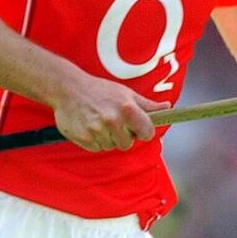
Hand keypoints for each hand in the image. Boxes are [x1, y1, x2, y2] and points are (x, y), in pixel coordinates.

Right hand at [52, 74, 170, 151]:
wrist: (68, 88)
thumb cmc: (100, 90)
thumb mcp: (125, 93)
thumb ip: (147, 105)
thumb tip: (168, 108)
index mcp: (127, 109)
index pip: (147, 133)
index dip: (143, 131)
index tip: (138, 128)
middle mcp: (113, 120)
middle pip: (127, 144)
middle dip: (123, 136)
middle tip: (113, 122)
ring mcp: (97, 130)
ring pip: (111, 147)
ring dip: (107, 138)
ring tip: (99, 121)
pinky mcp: (84, 138)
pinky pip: (96, 148)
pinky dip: (94, 141)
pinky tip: (89, 126)